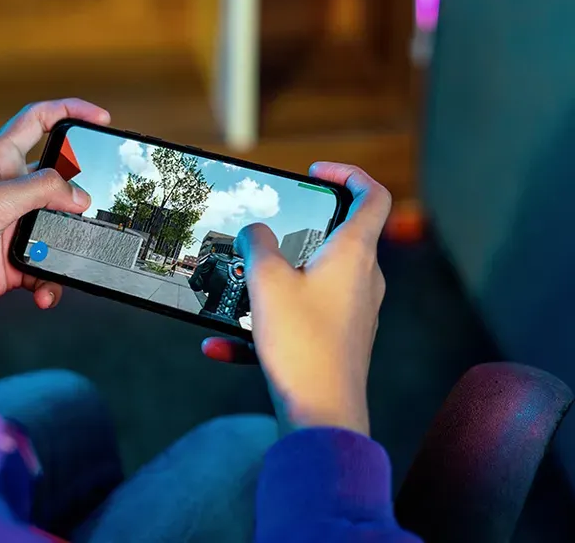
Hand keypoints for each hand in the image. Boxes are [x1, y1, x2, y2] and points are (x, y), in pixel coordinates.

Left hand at [0, 99, 110, 341]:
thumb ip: (41, 190)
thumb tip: (80, 196)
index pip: (37, 121)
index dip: (69, 112)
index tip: (101, 119)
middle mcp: (5, 191)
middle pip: (57, 179)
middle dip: (81, 194)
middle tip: (101, 205)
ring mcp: (10, 227)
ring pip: (58, 228)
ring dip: (68, 246)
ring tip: (70, 258)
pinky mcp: (12, 261)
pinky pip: (47, 266)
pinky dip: (51, 281)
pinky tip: (44, 292)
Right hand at [234, 163, 391, 435]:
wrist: (322, 415)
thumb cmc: (303, 346)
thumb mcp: (267, 283)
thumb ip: (256, 245)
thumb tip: (254, 231)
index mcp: (354, 254)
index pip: (371, 196)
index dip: (348, 174)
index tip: (315, 174)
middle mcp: (361, 280)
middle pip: (336, 239)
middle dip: (293, 234)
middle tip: (261, 234)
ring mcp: (352, 312)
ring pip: (308, 282)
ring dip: (268, 286)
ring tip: (233, 294)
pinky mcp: (337, 341)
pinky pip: (296, 321)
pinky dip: (261, 328)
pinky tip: (219, 348)